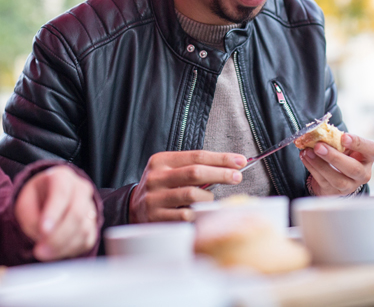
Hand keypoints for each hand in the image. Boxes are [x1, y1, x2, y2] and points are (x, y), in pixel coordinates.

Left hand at [14, 165, 97, 260]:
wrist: (47, 201)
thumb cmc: (35, 200)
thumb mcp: (24, 205)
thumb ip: (32, 220)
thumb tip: (44, 237)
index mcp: (61, 177)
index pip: (61, 193)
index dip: (53, 213)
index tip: (43, 230)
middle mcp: (80, 188)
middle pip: (76, 213)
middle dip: (58, 236)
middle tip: (40, 250)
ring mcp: (90, 206)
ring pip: (82, 229)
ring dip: (62, 246)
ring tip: (44, 252)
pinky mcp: (93, 224)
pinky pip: (86, 240)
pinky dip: (70, 250)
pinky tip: (56, 251)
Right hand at [128, 150, 246, 222]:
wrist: (132, 209)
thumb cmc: (161, 188)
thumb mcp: (170, 171)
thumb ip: (193, 168)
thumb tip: (229, 168)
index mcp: (161, 161)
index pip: (197, 156)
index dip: (221, 158)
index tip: (240, 161)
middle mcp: (156, 177)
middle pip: (195, 172)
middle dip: (221, 174)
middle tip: (237, 177)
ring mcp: (154, 198)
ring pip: (192, 195)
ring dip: (208, 198)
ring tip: (209, 200)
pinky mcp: (155, 217)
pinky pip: (185, 216)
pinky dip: (197, 214)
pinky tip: (199, 214)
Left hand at [300, 134, 373, 195]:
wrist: (335, 172)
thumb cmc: (342, 153)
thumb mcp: (344, 145)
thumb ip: (337, 139)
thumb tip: (319, 133)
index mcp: (368, 156)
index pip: (372, 149)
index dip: (358, 143)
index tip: (344, 137)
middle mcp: (363, 173)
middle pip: (353, 169)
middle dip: (334, 157)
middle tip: (319, 146)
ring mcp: (350, 185)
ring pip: (338, 179)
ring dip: (320, 165)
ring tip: (307, 152)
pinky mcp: (335, 192)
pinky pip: (323, 181)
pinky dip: (312, 168)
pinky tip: (305, 157)